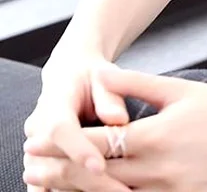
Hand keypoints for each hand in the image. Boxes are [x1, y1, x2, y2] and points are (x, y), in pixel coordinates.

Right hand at [22, 48, 130, 191]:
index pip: (60, 129)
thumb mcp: (105, 76)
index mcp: (55, 102)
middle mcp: (38, 130)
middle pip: (55, 163)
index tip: (100, 167)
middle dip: (87, 181)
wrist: (71, 77)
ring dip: (80, 191)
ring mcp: (35, 151)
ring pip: (50, 181)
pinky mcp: (40, 166)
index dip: (78, 149)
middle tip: (120, 191)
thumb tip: (119, 120)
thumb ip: (111, 97)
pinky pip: (49, 186)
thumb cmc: (93, 77)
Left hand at [25, 66, 206, 191]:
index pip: (97, 143)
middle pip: (98, 177)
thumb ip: (138, 85)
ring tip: (53, 189)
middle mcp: (158, 169)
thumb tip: (102, 74)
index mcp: (156, 135)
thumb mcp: (181, 90)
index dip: (62, 145)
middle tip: (32, 171)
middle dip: (61, 174)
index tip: (36, 143)